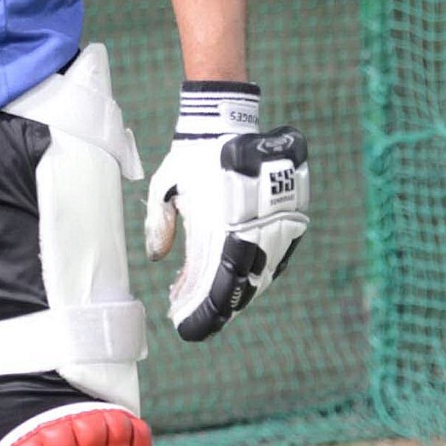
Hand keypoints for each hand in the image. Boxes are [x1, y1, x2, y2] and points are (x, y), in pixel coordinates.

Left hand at [144, 82, 308, 340]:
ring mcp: (275, 224)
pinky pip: (274, 258)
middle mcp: (252, 228)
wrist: (229, 121)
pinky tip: (232, 280)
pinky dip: (253, 273)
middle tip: (192, 321)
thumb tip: (157, 257)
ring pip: (260, 275)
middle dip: (215, 308)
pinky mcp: (288, 219)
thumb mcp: (166, 186)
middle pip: (239, 285)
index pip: (215, 282)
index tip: (184, 324)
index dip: (202, 309)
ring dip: (234, 292)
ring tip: (206, 304)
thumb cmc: (194, 156)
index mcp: (222, 224)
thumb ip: (160, 222)